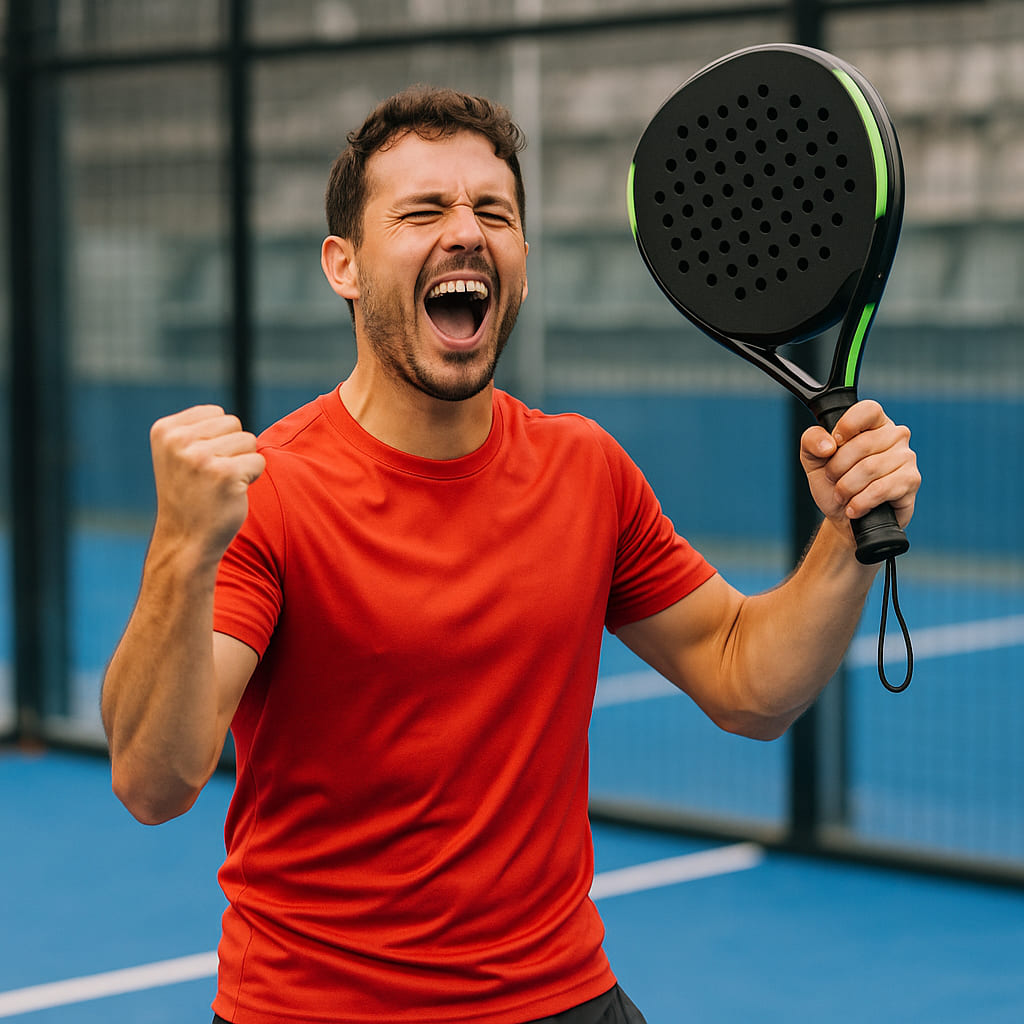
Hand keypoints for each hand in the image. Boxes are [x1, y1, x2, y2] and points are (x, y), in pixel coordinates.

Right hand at [149, 405, 265, 566]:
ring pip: (249, 440)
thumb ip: (198, 431)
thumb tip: (227, 418)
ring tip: (220, 484)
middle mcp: (179, 441)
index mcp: (165, 430)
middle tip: (212, 477)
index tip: (199, 465)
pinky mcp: (225, 474)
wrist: (186, 541)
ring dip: (243, 463)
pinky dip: (252, 477)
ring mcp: (201, 457)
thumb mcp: (179, 455)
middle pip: (234, 423)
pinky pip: (259, 461)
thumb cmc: (190, 496)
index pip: (216, 413)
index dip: (218, 439)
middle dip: (232, 449)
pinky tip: (231, 493)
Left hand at [799, 399, 918, 539]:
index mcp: (873, 423)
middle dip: (837, 468)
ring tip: (842, 495)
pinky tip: (854, 508)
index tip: (832, 447)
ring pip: (870, 469)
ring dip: (846, 488)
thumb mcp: (813, 459)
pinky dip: (860, 502)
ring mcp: (906, 457)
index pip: (867, 410)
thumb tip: (828, 445)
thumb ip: (812, 441)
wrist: (843, 517)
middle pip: (863, 444)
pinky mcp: (911, 481)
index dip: (846, 427)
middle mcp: (895, 435)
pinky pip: (881, 489)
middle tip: (832, 479)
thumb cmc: (833, 483)